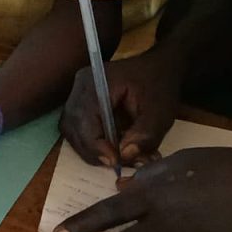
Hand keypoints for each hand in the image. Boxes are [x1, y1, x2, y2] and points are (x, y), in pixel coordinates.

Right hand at [59, 49, 183, 171]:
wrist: (158, 68)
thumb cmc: (159, 87)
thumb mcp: (161, 113)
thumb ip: (145, 135)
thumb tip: (124, 155)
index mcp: (97, 82)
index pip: (84, 119)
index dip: (95, 145)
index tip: (115, 162)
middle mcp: (81, 85)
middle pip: (72, 126)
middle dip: (92, 150)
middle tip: (116, 163)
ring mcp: (77, 91)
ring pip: (71, 128)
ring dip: (89, 147)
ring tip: (113, 156)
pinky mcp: (81, 99)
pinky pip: (76, 125)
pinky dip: (89, 140)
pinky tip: (108, 145)